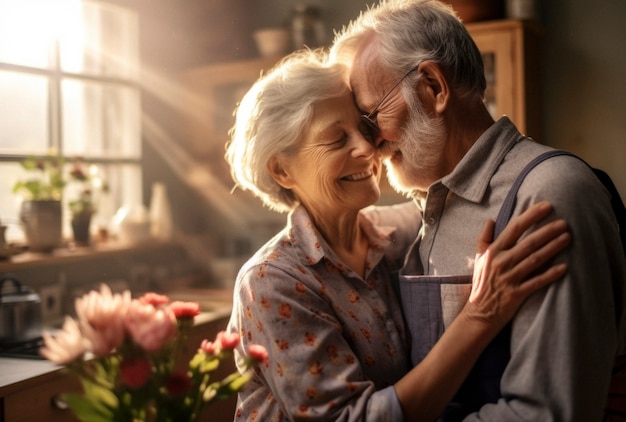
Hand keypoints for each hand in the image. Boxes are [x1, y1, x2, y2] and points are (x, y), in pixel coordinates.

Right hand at [466, 201, 569, 326]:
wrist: (478, 314)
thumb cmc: (480, 284)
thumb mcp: (478, 259)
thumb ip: (483, 239)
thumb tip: (491, 220)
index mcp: (493, 251)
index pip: (514, 228)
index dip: (531, 216)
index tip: (546, 206)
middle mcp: (501, 262)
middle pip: (528, 242)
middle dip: (548, 231)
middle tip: (564, 222)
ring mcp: (509, 278)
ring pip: (535, 260)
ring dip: (553, 248)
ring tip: (567, 238)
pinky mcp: (516, 294)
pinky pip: (536, 282)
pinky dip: (550, 275)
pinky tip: (564, 268)